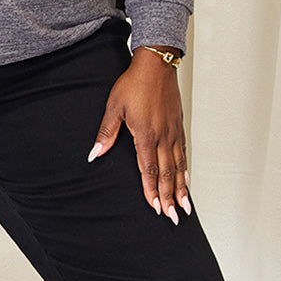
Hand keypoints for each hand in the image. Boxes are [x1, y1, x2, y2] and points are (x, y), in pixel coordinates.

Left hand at [88, 47, 190, 222]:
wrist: (156, 64)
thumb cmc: (133, 83)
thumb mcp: (114, 107)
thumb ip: (106, 134)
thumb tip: (94, 154)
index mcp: (146, 134)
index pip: (148, 170)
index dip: (152, 192)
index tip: (156, 209)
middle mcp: (163, 136)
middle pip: (166, 173)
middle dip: (170, 197)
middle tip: (174, 216)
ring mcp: (173, 131)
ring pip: (178, 166)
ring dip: (180, 187)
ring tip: (185, 206)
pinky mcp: (178, 125)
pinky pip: (183, 152)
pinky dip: (185, 169)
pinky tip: (185, 178)